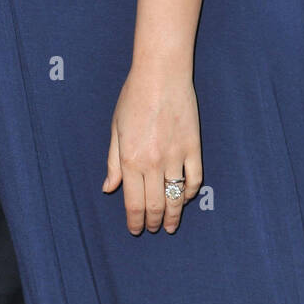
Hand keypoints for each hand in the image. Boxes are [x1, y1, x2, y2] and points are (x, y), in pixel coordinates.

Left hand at [102, 68, 202, 234]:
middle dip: (153, 221)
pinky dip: (189, 193)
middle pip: (155, 205)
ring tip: (170, 225)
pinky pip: (194, 179)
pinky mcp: (193, 148)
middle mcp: (153, 163)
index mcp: (130, 159)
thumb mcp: (116, 128)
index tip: (135, 229)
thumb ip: (113, 162)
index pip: (133, 202)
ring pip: (176, 198)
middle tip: (153, 228)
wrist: (161, 74)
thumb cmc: (133, 97)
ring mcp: (175, 156)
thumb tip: (109, 188)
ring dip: (173, 216)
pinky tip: (185, 198)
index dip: (135, 220)